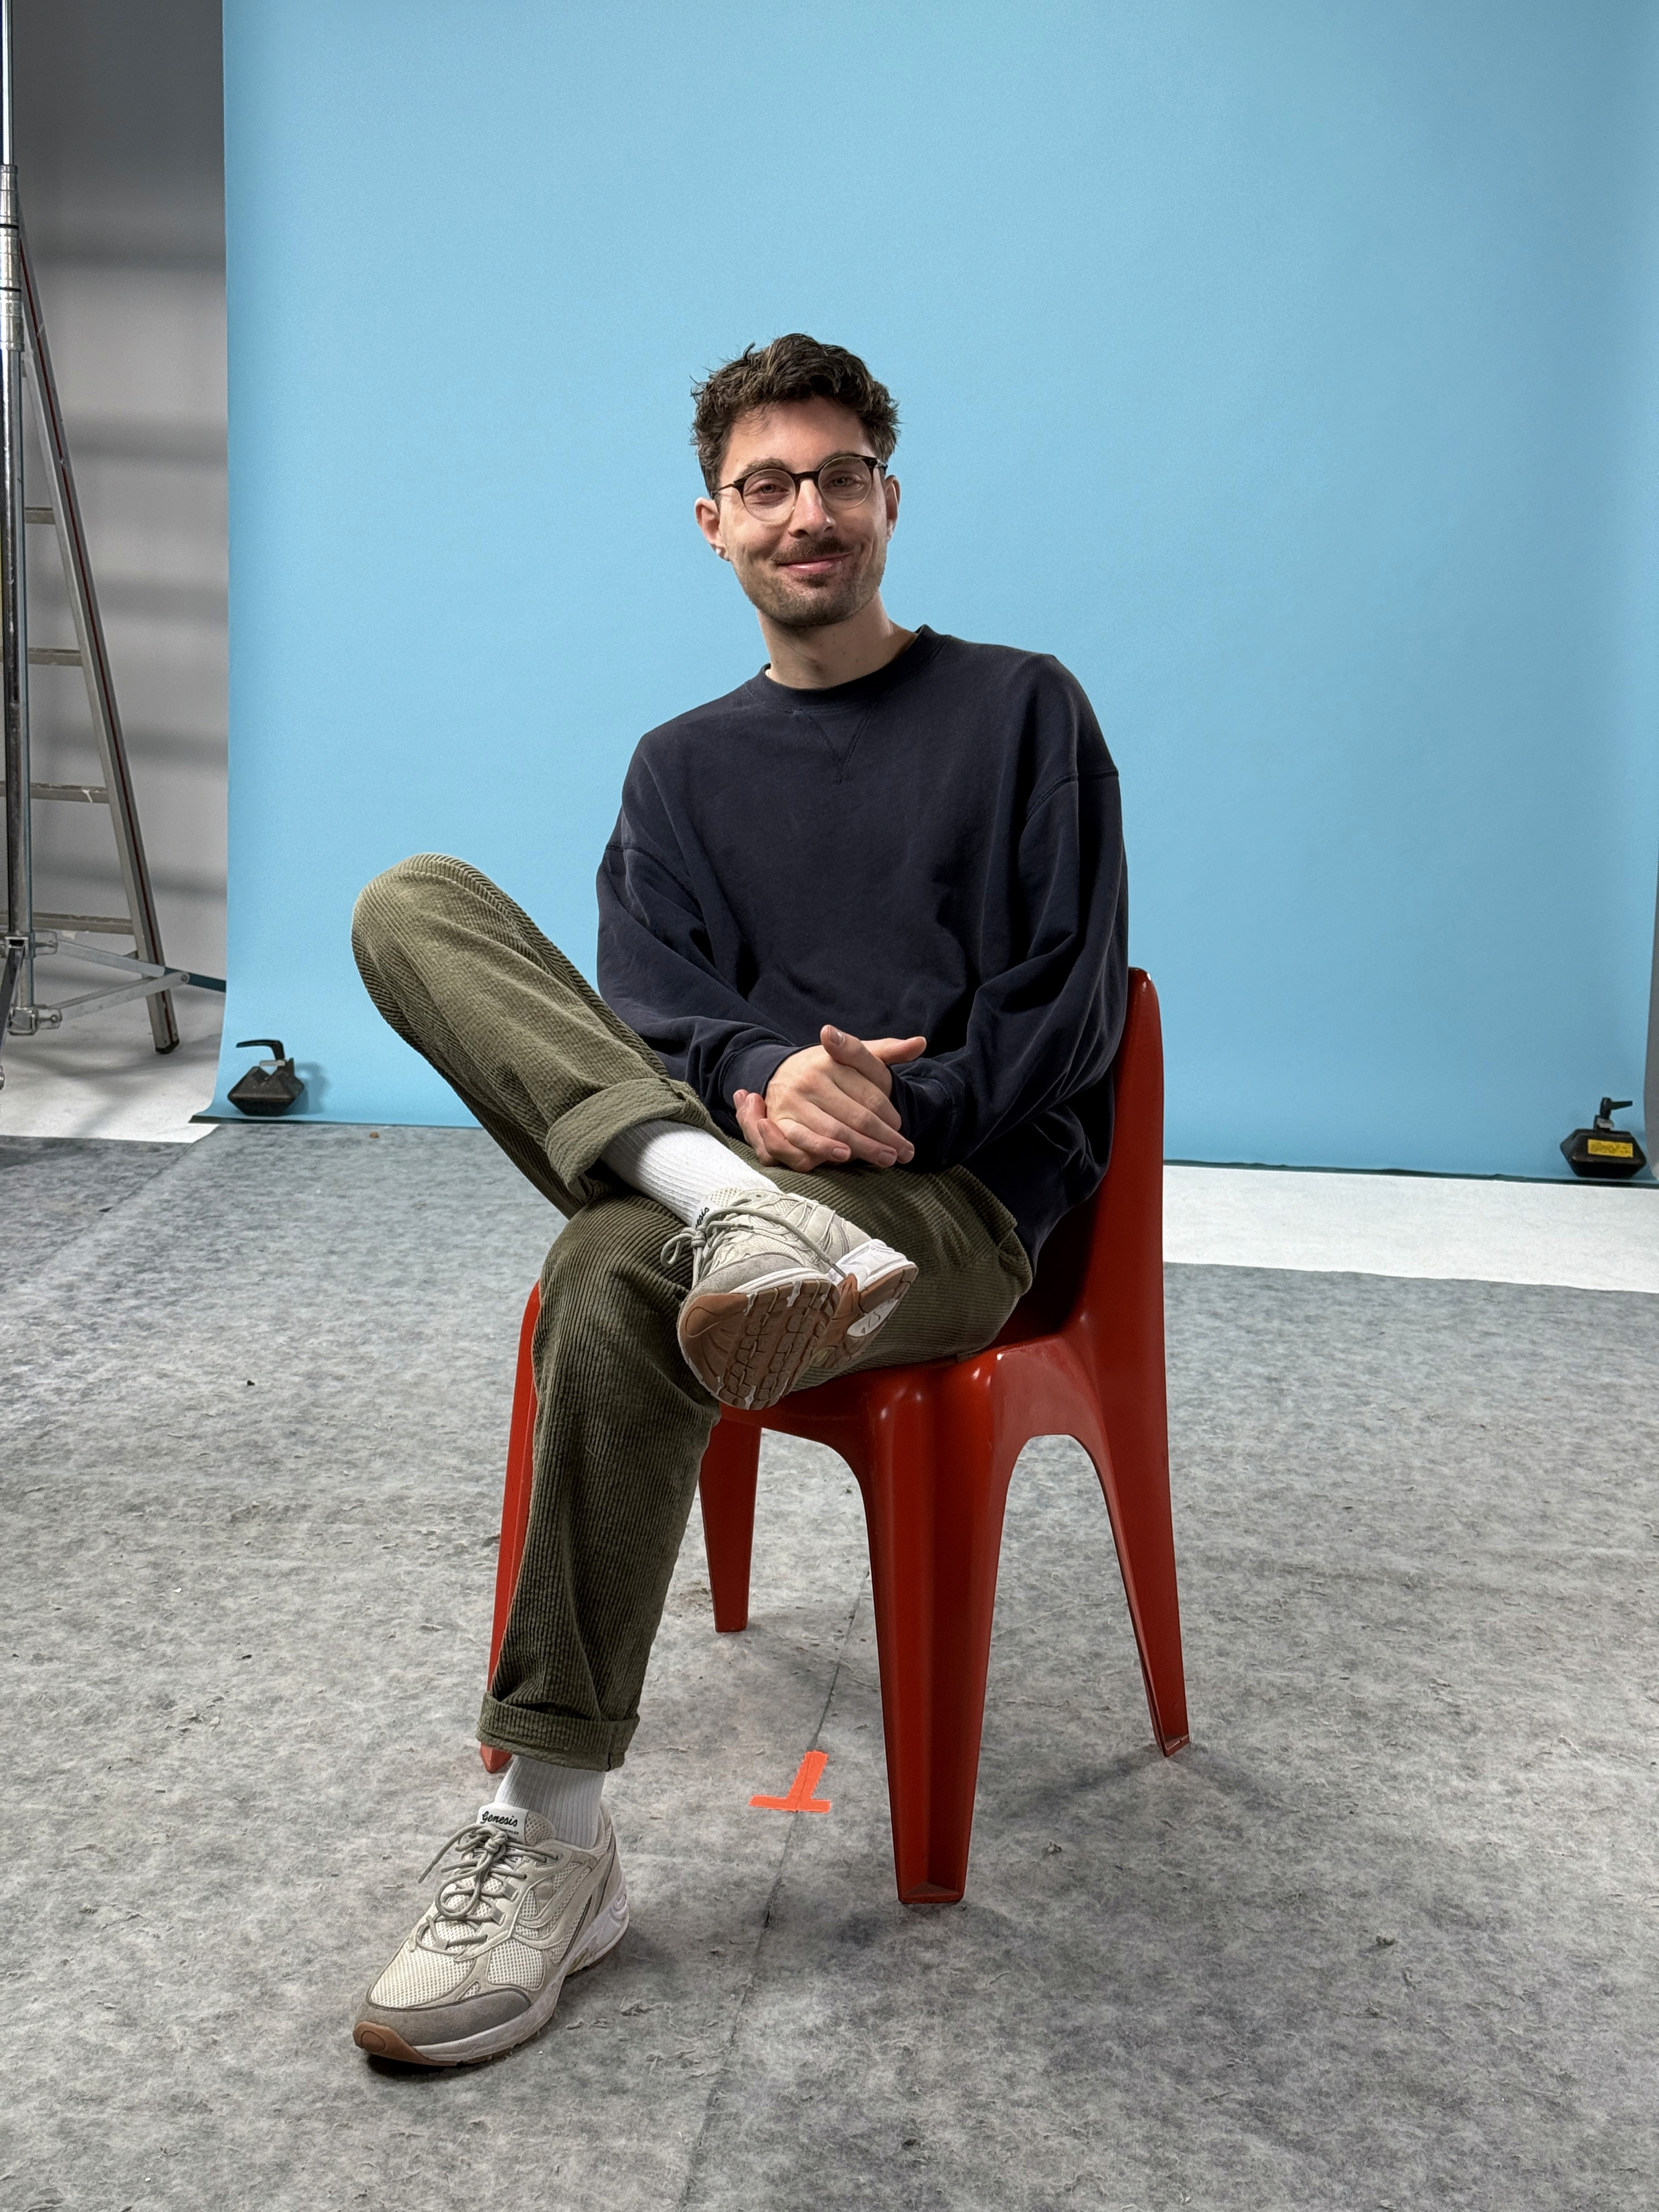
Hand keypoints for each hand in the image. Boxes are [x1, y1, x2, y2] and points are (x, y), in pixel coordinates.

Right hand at [734, 1026, 925, 1170]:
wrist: (779, 1072)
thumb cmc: (826, 1068)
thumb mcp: (855, 1054)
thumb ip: (887, 1051)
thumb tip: (920, 1043)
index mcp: (832, 1062)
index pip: (869, 1095)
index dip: (890, 1114)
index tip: (901, 1127)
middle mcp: (811, 1080)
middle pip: (856, 1116)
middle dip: (884, 1137)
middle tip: (903, 1152)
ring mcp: (793, 1102)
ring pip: (834, 1131)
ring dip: (862, 1148)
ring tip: (885, 1158)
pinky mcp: (778, 1122)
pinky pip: (800, 1141)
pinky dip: (821, 1151)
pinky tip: (843, 1157)